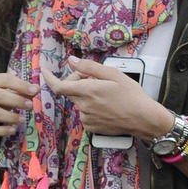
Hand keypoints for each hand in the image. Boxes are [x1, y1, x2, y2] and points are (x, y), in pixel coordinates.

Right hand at [0, 72, 34, 140]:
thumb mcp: (2, 96)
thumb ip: (17, 91)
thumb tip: (36, 88)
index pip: (3, 79)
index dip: (20, 84)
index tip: (35, 91)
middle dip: (17, 100)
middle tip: (30, 106)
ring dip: (11, 116)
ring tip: (22, 120)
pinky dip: (3, 130)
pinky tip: (13, 130)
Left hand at [42, 55, 169, 141]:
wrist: (143, 118)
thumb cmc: (132, 95)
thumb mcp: (113, 74)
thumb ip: (89, 67)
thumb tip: (72, 61)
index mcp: (87, 91)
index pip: (59, 86)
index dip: (48, 78)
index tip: (44, 70)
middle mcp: (84, 106)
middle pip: (70, 91)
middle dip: (77, 82)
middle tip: (94, 78)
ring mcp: (87, 119)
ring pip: (79, 102)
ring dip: (86, 95)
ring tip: (106, 94)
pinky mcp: (91, 127)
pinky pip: (85, 113)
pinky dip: (91, 107)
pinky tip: (107, 106)